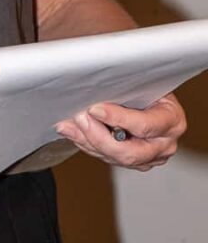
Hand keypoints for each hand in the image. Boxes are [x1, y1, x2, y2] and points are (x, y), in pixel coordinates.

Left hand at [56, 93, 186, 170]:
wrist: (153, 96)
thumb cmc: (149, 84)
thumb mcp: (145, 81)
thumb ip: (128, 86)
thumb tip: (98, 84)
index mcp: (172, 120)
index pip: (145, 125)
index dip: (118, 119)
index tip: (94, 109)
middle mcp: (164, 144)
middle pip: (130, 153)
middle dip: (99, 136)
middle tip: (79, 118)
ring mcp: (151, 157)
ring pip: (116, 158)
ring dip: (88, 141)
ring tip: (69, 124)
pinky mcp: (135, 162)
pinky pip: (108, 158)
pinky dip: (87, 144)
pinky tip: (72, 131)